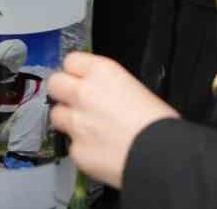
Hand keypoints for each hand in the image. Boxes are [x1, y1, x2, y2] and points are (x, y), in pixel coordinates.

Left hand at [48, 53, 177, 189]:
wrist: (162, 155)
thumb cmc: (158, 123)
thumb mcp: (136, 88)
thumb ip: (109, 87)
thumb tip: (103, 93)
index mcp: (102, 72)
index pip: (71, 60)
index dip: (75, 71)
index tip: (78, 78)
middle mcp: (83, 93)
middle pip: (54, 83)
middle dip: (62, 92)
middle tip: (73, 101)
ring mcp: (76, 123)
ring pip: (56, 115)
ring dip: (68, 120)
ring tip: (87, 128)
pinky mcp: (76, 150)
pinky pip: (71, 146)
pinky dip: (82, 148)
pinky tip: (99, 150)